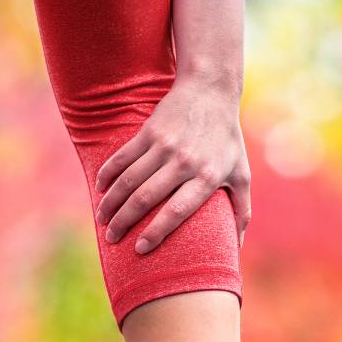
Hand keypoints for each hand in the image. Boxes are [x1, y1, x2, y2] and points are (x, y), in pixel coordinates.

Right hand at [94, 77, 250, 253]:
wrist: (211, 92)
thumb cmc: (228, 140)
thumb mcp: (242, 174)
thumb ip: (242, 211)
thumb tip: (236, 247)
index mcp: (207, 177)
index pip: (177, 211)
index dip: (156, 231)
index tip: (140, 249)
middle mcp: (184, 162)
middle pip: (146, 198)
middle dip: (124, 222)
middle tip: (111, 239)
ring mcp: (164, 146)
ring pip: (129, 180)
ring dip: (111, 202)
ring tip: (102, 219)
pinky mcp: (149, 132)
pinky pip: (122, 158)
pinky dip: (107, 174)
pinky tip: (100, 190)